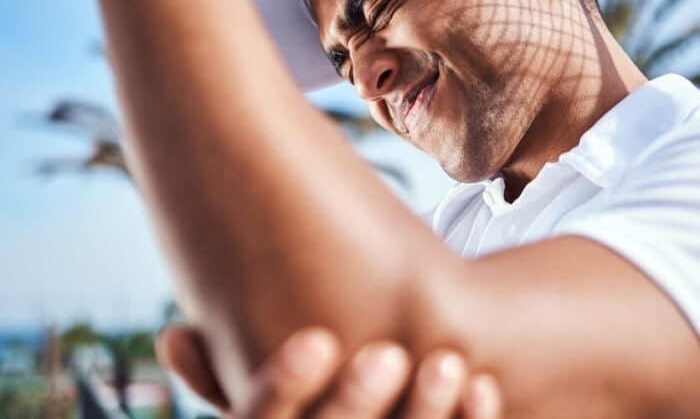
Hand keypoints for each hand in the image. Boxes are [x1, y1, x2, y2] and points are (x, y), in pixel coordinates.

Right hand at [157, 325, 501, 417]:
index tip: (316, 340)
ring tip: (451, 363)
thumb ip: (217, 378)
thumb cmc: (299, 410)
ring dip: (426, 417)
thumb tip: (171, 334)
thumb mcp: (260, 406)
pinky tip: (483, 389)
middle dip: (357, 408)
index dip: (284, 389)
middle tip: (389, 354)